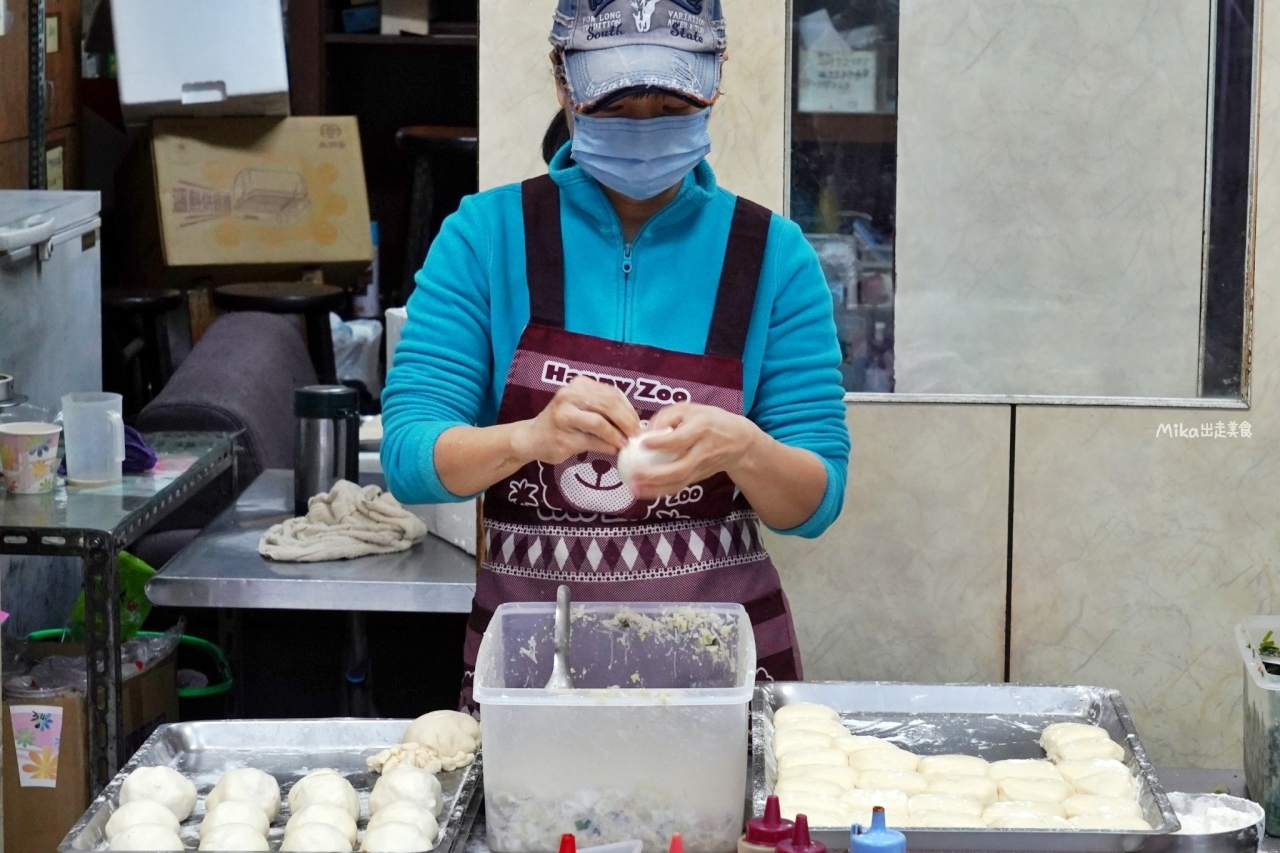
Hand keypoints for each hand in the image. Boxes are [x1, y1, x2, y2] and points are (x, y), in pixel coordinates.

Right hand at [511, 376, 640, 464]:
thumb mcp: (583, 407)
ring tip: (625, 443)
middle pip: (608, 405)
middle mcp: (568, 396)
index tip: (638, 423)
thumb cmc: (563, 423)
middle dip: (627, 421)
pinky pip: (591, 441)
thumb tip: (635, 422)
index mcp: (578, 385)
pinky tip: (613, 450)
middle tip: (637, 434)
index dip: (629, 409)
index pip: (611, 393)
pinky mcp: (563, 437)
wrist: (532, 438)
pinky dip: (606, 446)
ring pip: (599, 423)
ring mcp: (563, 416)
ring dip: (617, 435)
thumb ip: (604, 409)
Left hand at [626, 404, 767, 498]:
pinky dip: (660, 492)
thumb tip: (646, 431)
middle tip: (634, 474)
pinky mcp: (698, 478)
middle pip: (680, 468)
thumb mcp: (691, 409)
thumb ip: (667, 415)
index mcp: (701, 428)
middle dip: (655, 475)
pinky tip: (643, 491)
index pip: (680, 439)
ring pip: (679, 482)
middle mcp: (703, 451)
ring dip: (655, 489)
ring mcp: (701, 468)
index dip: (661, 443)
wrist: (739, 441)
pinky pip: (679, 487)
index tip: (642, 443)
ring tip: (634, 489)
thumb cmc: (710, 420)